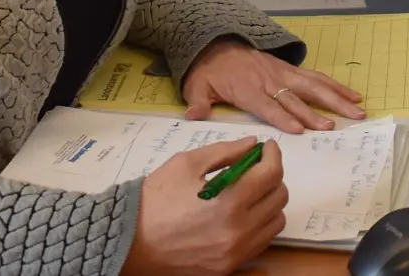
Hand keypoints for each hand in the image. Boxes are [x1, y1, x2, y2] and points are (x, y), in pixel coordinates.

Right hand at [120, 137, 286, 275]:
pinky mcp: (229, 266)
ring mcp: (235, 253)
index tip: (267, 147)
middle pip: (279, 196)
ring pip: (276, 221)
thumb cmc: (154, 199)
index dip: (273, 155)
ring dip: (269, 199)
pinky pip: (261, 241)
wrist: (129, 240)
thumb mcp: (186, 164)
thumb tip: (252, 144)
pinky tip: (243, 212)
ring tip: (250, 190)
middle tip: (256, 165)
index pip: (271, 174)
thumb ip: (225, 152)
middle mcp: (238, 231)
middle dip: (272, 175)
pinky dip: (260, 223)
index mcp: (228, 202)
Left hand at [183, 38, 365, 132]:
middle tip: (333, 126)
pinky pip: (316, 77)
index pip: (268, 105)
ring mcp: (283, 73)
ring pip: (313, 86)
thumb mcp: (196, 85)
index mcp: (247, 89)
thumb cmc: (208, 70)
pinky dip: (335, 86)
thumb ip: (198, 102)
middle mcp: (269, 80)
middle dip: (315, 113)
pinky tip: (352, 95)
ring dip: (336, 98)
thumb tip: (194, 115)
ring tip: (356, 110)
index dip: (284, 117)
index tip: (302, 130)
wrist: (216, 42)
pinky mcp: (290, 69)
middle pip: (296, 97)